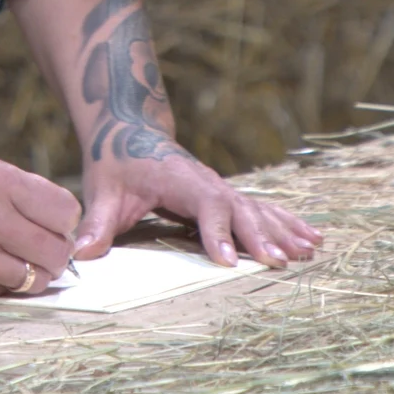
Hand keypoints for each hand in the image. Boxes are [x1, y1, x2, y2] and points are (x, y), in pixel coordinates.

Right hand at [0, 158, 82, 307]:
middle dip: (49, 256)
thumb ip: (19, 197)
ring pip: (37, 278)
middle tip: (27, 253)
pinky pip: (2, 295)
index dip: (60, 224)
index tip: (47, 229)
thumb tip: (65, 229)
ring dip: (24, 277)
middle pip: (58, 250)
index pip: (65, 210)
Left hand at [75, 147, 321, 269]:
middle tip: (278, 264)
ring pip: (258, 209)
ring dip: (283, 230)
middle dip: (260, 237)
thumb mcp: (102, 190)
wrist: (130, 129)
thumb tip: (81, 255)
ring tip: (309, 252)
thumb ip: (97, 223)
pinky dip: (287, 223)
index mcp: (180, 178)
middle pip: (239, 209)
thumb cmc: (116, 162)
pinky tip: (312, 238)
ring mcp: (221, 188)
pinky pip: (262, 209)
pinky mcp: (226, 196)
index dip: (216, 232)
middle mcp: (208, 182)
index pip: (204, 204)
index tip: (228, 261)